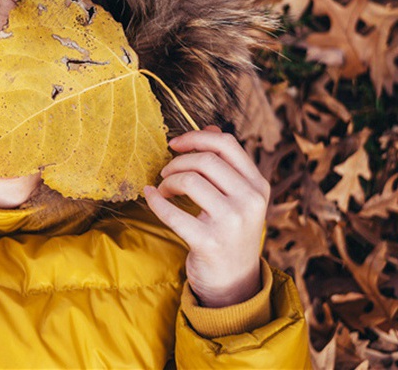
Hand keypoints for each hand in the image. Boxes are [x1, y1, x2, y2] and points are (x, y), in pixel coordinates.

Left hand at [143, 127, 269, 307]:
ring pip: (190, 180)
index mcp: (258, 186)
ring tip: (163, 190)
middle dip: (177, 162)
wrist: (234, 283)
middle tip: (165, 174)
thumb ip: (225, 165)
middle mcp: (251, 201)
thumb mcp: (237, 197)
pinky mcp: (209, 242)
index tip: (174, 144)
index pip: (227, 144)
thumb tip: (208, 127)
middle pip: (205, 159)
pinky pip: (173, 212)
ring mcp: (232, 222)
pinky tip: (150, 197)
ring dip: (167, 181)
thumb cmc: (230, 233)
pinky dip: (156, 201)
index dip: (196, 137)